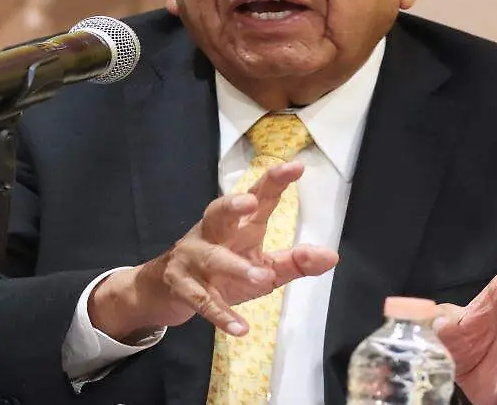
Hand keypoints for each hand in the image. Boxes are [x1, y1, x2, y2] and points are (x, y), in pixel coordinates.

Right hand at [89, 162, 338, 340]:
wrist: (164, 289)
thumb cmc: (223, 271)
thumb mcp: (262, 265)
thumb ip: (296, 262)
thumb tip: (332, 256)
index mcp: (237, 224)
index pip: (258, 197)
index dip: (275, 182)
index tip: (296, 167)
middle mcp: (212, 233)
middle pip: (219, 213)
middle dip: (232, 206)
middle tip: (251, 203)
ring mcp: (192, 257)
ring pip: (212, 259)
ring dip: (236, 267)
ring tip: (262, 277)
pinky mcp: (181, 285)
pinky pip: (202, 299)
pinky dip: (221, 314)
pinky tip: (240, 328)